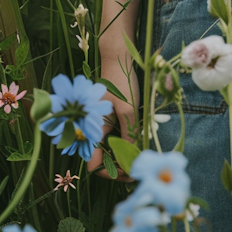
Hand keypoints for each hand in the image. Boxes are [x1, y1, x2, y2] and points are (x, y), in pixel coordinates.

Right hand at [88, 61, 139, 181]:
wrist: (116, 58)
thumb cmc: (121, 82)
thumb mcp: (129, 109)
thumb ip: (129, 135)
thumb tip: (132, 160)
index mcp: (93, 130)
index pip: (94, 165)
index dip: (111, 172)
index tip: (130, 172)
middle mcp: (92, 130)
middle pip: (101, 160)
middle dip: (118, 167)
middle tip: (138, 167)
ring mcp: (98, 124)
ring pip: (107, 150)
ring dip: (121, 156)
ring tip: (139, 155)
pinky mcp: (106, 118)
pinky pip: (111, 138)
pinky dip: (122, 144)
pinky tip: (136, 141)